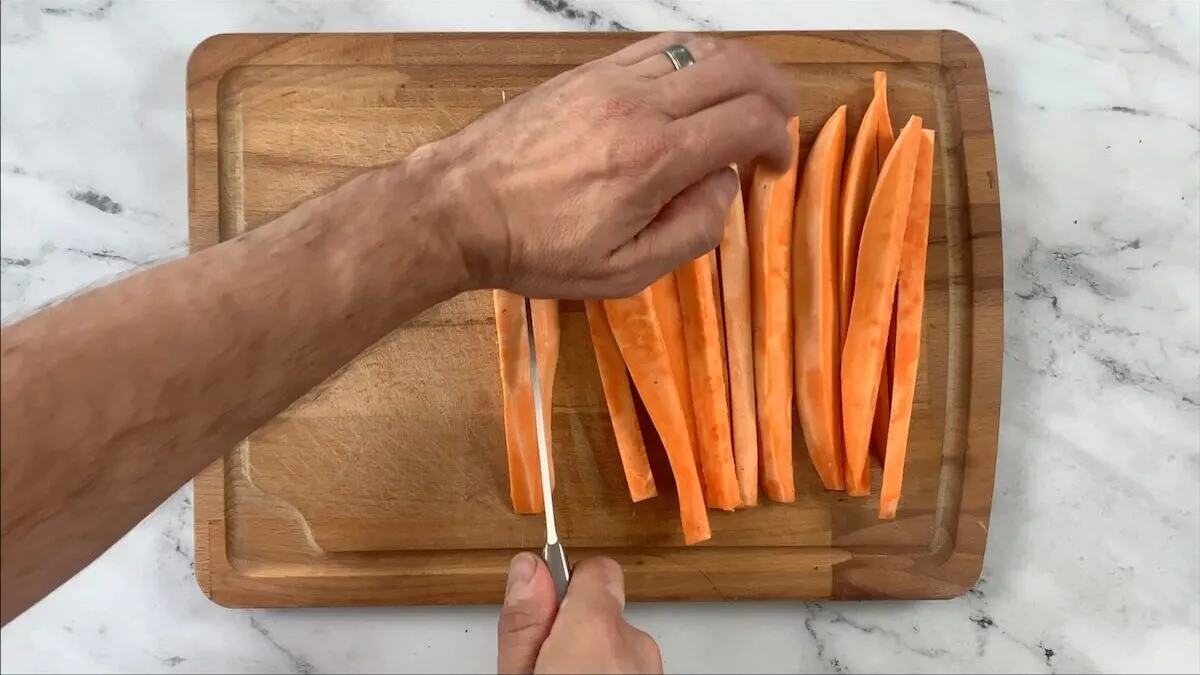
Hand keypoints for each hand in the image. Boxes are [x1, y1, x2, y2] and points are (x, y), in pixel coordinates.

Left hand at [433, 32, 795, 298]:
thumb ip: (690, 232)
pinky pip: (658, 46)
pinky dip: (694, 57)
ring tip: (747, 100)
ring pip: (701, 47)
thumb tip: (724, 188)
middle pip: (737, 70)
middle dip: (774, 94)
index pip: (748, 121)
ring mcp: (611, 80)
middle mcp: (640, 105)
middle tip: (778, 124)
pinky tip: (695, 83)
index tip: (774, 166)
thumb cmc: (536, 248)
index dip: (779, 140)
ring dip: (739, 69)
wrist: (459, 208)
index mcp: (654, 158)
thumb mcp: (622, 272)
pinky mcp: (587, 72)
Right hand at [497, 553, 661, 673]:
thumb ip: (524, 621)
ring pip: (618, 646)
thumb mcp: (519, 673)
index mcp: (596, 630)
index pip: (596, 569)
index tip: (544, 610)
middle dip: (575, 632)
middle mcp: (634, 645)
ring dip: (594, 660)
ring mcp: (652, 668)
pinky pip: (631, 668)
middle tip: (545, 665)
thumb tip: (527, 567)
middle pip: (605, 612)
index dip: (566, 585)